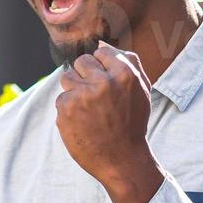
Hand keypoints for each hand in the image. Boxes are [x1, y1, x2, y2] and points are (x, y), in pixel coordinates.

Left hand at [55, 41, 164, 202]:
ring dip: (75, 91)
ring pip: (67, 78)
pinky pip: (61, 98)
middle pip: (82, 62)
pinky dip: (69, 110)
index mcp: (125, 74)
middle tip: (96, 99)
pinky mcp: (66, 109)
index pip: (101, 52)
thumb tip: (102, 42)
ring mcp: (83, 95)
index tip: (105, 83)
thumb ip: (127, 62)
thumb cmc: (132, 123)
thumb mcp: (141, 90)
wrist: (122, 160)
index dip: (102, 68)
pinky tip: (82, 123)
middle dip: (86, 77)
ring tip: (89, 110)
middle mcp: (104, 82)